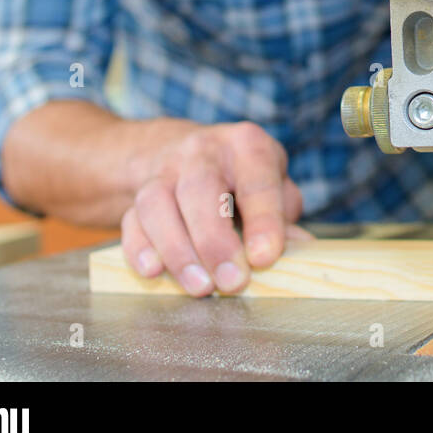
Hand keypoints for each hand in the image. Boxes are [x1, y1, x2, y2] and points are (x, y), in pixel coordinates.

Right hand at [120, 121, 307, 295]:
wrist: (185, 149)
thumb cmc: (243, 176)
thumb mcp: (273, 183)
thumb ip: (284, 215)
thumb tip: (300, 251)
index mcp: (247, 145)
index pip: (257, 182)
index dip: (263, 221)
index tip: (265, 258)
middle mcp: (203, 151)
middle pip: (200, 190)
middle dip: (215, 241)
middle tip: (232, 282)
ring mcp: (165, 170)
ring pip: (158, 203)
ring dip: (177, 250)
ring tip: (200, 287)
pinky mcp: (137, 191)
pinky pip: (132, 218)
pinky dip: (140, 247)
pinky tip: (153, 271)